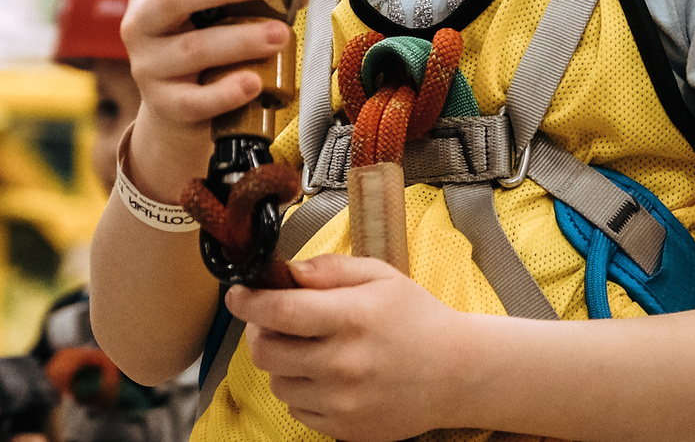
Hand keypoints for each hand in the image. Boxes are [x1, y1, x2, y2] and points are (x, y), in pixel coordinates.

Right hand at [119, 0, 290, 197]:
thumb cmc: (197, 48)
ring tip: (278, 35)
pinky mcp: (164, 104)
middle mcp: (141, 23)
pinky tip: (252, 82)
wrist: (175, 110)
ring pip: (191, 49)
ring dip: (240, 39)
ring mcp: (148, 66)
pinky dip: (226, 92)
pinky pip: (195, 100)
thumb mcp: (210, 13)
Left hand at [226, 255, 466, 441]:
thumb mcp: (380, 276)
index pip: (279, 311)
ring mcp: (343, 401)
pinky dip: (300, 390)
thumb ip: (329, 269)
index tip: (237, 294)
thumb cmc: (416, 319)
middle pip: (266, 351)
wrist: (458, 374)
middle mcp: (344, 363)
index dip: (248, 301)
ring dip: (281, 362)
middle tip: (272, 319)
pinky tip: (324, 374)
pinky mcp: (345, 428)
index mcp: (352, 318)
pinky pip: (297, 409)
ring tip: (308, 347)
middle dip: (258, 330)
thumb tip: (286, 271)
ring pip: (277, 382)